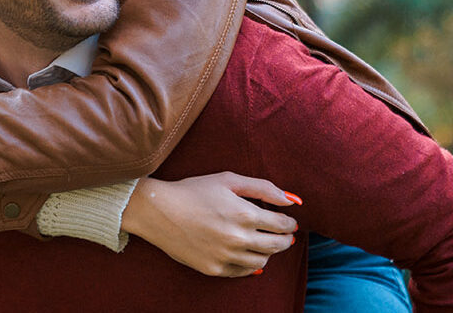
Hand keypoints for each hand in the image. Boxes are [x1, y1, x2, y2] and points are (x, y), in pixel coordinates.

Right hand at [121, 172, 299, 277]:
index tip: (289, 221)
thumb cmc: (194, 190)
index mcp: (245, 214)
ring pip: (262, 261)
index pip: (282, 225)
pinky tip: (250, 256)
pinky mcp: (213, 269)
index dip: (289, 223)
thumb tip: (293, 200)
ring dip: (270, 253)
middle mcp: (238, 238)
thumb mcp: (229, 180)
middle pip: (276, 245)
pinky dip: (251, 265)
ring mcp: (225, 256)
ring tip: (267, 244)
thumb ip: (264, 188)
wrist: (158, 210)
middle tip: (286, 235)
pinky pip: (242, 272)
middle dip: (286, 239)